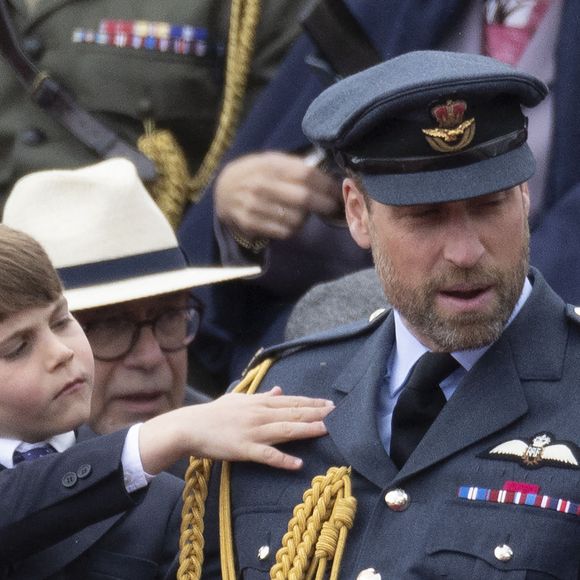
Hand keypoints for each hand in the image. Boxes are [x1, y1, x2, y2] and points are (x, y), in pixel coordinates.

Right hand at [139, 387, 333, 473]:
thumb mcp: (238, 399)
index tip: (330, 404)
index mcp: (258, 402)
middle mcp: (259, 414)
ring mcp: (252, 432)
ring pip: (285, 430)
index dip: (312, 403)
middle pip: (293, 414)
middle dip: (317, 414)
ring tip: (326, 430)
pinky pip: (266, 455)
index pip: (291, 401)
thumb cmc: (213, 414)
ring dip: (307, 430)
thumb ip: (260, 395)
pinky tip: (297, 464)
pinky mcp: (244, 449)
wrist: (189, 426)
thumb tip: (279, 390)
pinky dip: (282, 460)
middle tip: (339, 414)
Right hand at [215, 152, 341, 241]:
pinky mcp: (250, 224)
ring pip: (296, 219)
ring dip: (306, 218)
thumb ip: (297, 167)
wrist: (223, 190)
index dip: (327, 185)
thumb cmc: (256, 174)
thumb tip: (330, 179)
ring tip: (302, 213)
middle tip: (332, 207)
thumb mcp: (272, 161)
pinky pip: (284, 232)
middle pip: (304, 198)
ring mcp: (254, 205)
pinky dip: (292, 228)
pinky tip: (288, 221)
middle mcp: (261, 184)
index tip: (338, 192)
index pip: (306, 174)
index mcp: (270, 165)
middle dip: (324, 204)